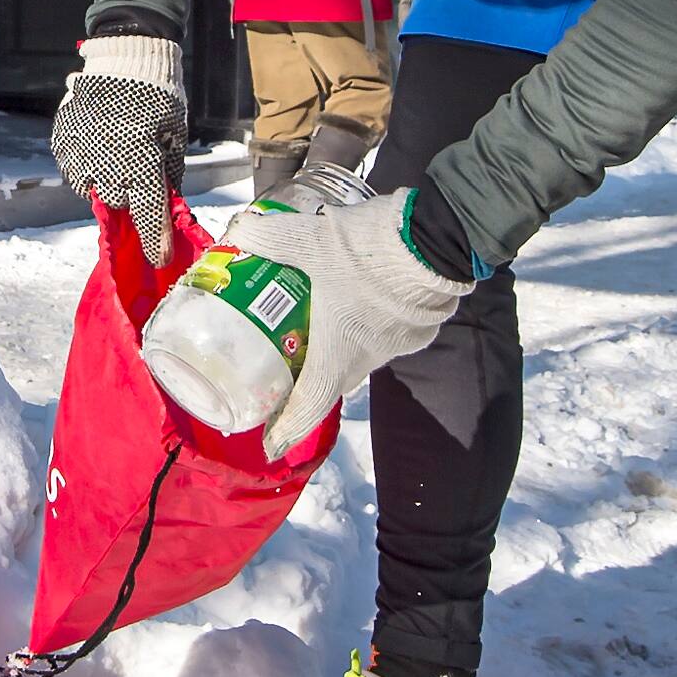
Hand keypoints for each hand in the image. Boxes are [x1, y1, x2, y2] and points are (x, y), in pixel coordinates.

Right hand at [53, 37, 187, 265]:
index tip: (158, 259)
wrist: (123, 58)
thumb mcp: (174, 137)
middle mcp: (107, 164)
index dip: (155, 240)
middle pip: (118, 203)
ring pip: (93, 188)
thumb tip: (168, 205)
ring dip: (107, 180)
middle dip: (130, 196)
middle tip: (137, 176)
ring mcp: (80, 155)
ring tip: (117, 154)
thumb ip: (169, 174)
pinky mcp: (62, 144)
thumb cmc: (159, 97)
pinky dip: (88, 165)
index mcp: (141, 163)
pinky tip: (99, 144)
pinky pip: (75, 169)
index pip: (149, 214)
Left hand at [211, 185, 469, 455]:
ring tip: (320, 324)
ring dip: (340, 345)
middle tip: (284, 367)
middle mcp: (369, 358)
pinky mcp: (421, 326)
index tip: (271, 445)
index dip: (286, 429)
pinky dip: (367, 323)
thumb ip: (268, 236)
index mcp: (338, 353)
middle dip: (308, 379)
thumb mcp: (307, 239)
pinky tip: (358, 297)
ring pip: (361, 354)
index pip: (308, 407)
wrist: (438, 238)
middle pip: (332, 379)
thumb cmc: (367, 253)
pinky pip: (386, 333)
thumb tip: (238, 231)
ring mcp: (400, 344)